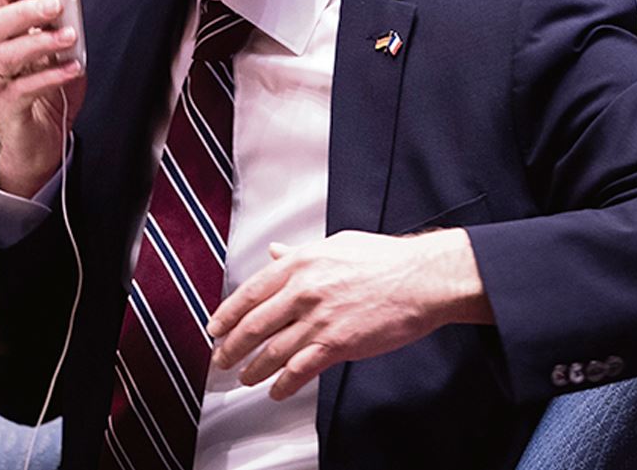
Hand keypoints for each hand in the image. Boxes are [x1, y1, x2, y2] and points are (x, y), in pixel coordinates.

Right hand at [0, 0, 85, 195]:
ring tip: (70, 37)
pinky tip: (74, 69)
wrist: (39, 142)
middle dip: (25, 10)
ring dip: (41, 42)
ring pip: (8, 55)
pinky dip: (52, 76)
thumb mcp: (57, 51)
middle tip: (55, 5)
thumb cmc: (47, 89)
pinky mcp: (8, 107)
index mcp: (2, 33)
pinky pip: (26, 88)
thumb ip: (61, 25)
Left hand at [206, 229, 487, 400]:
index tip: (215, 328)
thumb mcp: (334, 245)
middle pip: (253, 326)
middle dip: (231, 347)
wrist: (421, 278)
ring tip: (245, 378)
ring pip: (272, 352)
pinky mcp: (337, 344)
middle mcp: (302, 291)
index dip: (226, 315)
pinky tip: (277, 391)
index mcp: (299, 264)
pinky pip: (300, 370)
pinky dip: (283, 384)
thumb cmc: (384, 259)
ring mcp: (318, 319)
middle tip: (221, 359)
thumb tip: (275, 252)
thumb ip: (298, 254)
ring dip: (253, 369)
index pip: (249, 293)